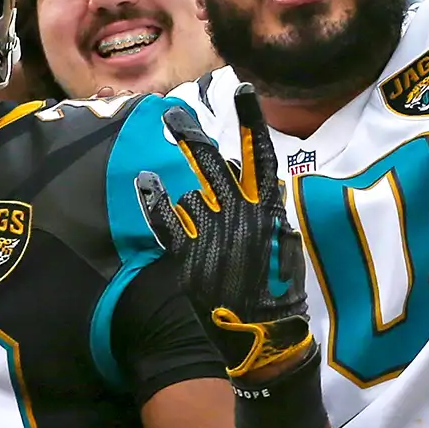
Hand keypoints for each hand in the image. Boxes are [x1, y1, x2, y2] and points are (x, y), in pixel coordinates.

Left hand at [135, 88, 319, 384]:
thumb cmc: (279, 295)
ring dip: (181, 183)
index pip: (260, 156)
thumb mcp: (285, 248)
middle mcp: (239, 213)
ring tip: (171, 174)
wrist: (262, 336)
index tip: (243, 91)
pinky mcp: (190, 254)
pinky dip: (154, 201)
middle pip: (213, 163)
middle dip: (192, 136)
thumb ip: (271, 215)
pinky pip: (167, 220)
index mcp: (269, 209)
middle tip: (172, 115)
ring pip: (191, 191)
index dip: (250, 123)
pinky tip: (143, 182)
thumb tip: (263, 186)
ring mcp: (212, 232)